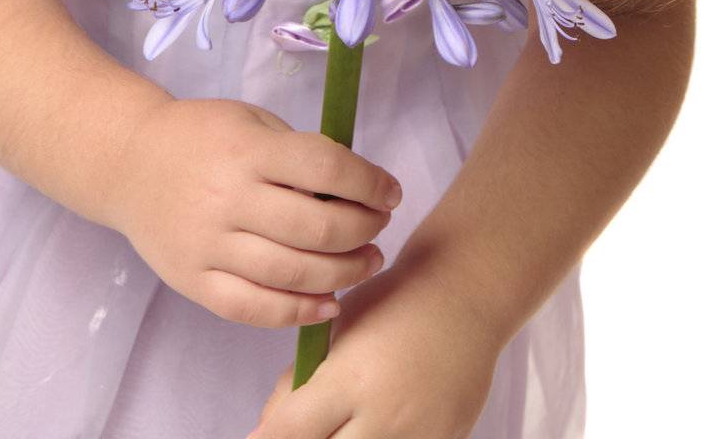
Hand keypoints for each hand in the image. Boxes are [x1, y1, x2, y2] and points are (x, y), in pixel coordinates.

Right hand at [109, 95, 401, 329]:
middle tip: (380, 227)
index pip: (324, 168)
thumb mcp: (251, 121)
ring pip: (293, 273)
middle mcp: (230, 200)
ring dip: (345, 273)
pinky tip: (330, 302)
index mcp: (247, 150)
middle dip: (364, 229)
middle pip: (317, 228)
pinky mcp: (194, 282)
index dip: (368, 183)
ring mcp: (210, 246)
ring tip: (367, 261)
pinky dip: (299, 312)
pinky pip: (255, 308)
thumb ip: (296, 152)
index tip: (391, 191)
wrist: (128, 163)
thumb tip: (354, 189)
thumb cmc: (201, 135)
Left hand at [247, 249, 503, 437]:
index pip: (288, 433)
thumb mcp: (336, 330)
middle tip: (309, 425)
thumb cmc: (391, 303)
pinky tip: (375, 421)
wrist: (462, 294)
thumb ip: (299, 382)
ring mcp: (417, 437)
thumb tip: (267, 429)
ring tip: (344, 420)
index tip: (257, 438)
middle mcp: (383, 417)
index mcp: (348, 379)